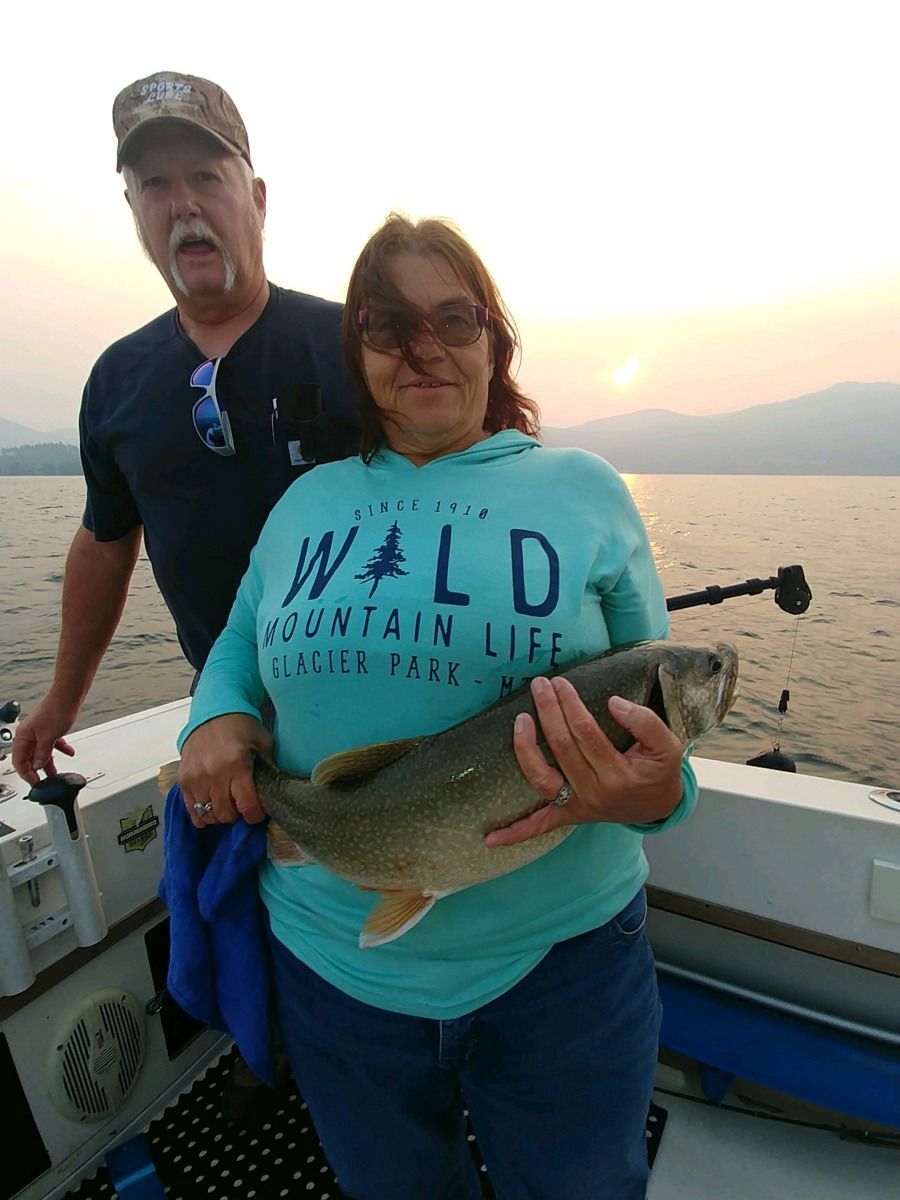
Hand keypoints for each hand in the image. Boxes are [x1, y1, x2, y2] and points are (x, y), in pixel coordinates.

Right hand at [12, 694, 77, 784]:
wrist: (69, 694)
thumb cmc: (57, 709)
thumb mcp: (49, 737)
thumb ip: (43, 753)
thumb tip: (38, 766)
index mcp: (23, 736)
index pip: (20, 761)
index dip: (27, 774)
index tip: (36, 783)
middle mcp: (29, 734)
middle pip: (30, 758)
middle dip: (37, 770)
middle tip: (44, 782)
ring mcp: (40, 731)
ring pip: (42, 752)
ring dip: (49, 762)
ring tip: (56, 774)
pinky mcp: (50, 728)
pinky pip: (52, 744)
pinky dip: (60, 749)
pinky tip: (69, 753)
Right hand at [178, 713, 272, 827]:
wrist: (213, 712)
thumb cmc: (241, 726)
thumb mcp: (264, 742)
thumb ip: (270, 768)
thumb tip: (274, 794)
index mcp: (237, 764)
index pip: (247, 806)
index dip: (255, 815)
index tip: (258, 812)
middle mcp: (214, 773)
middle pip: (226, 814)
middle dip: (237, 815)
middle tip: (241, 805)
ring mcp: (196, 777)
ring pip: (208, 815)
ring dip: (220, 815)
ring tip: (227, 804)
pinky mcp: (183, 779)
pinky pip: (191, 809)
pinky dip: (202, 814)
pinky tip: (211, 806)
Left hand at [485, 675, 683, 847]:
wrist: (659, 807)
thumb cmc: (659, 772)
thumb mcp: (668, 746)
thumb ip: (646, 722)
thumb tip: (614, 703)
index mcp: (618, 775)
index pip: (586, 733)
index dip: (570, 705)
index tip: (561, 684)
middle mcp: (595, 793)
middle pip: (562, 747)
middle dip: (549, 712)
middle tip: (540, 685)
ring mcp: (579, 807)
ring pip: (542, 778)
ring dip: (525, 748)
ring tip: (520, 719)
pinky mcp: (569, 815)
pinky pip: (540, 826)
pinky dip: (515, 832)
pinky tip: (489, 839)